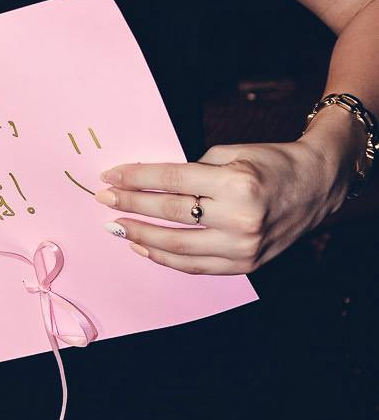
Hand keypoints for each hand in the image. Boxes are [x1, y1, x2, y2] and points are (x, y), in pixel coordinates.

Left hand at [95, 138, 348, 273]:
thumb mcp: (230, 153)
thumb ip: (191, 170)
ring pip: (178, 247)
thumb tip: (146, 183)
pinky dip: (165, 258)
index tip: (110, 176)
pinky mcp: (246, 265)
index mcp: (236, 182)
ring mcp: (243, 247)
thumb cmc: (270, 163)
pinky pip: (196, 266)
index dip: (136, 178)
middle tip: (103, 199)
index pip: (172, 181)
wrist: (315, 187)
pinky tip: (144, 247)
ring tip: (116, 227)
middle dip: (130, 205)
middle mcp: (240, 218)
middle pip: (170, 213)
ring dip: (141, 237)